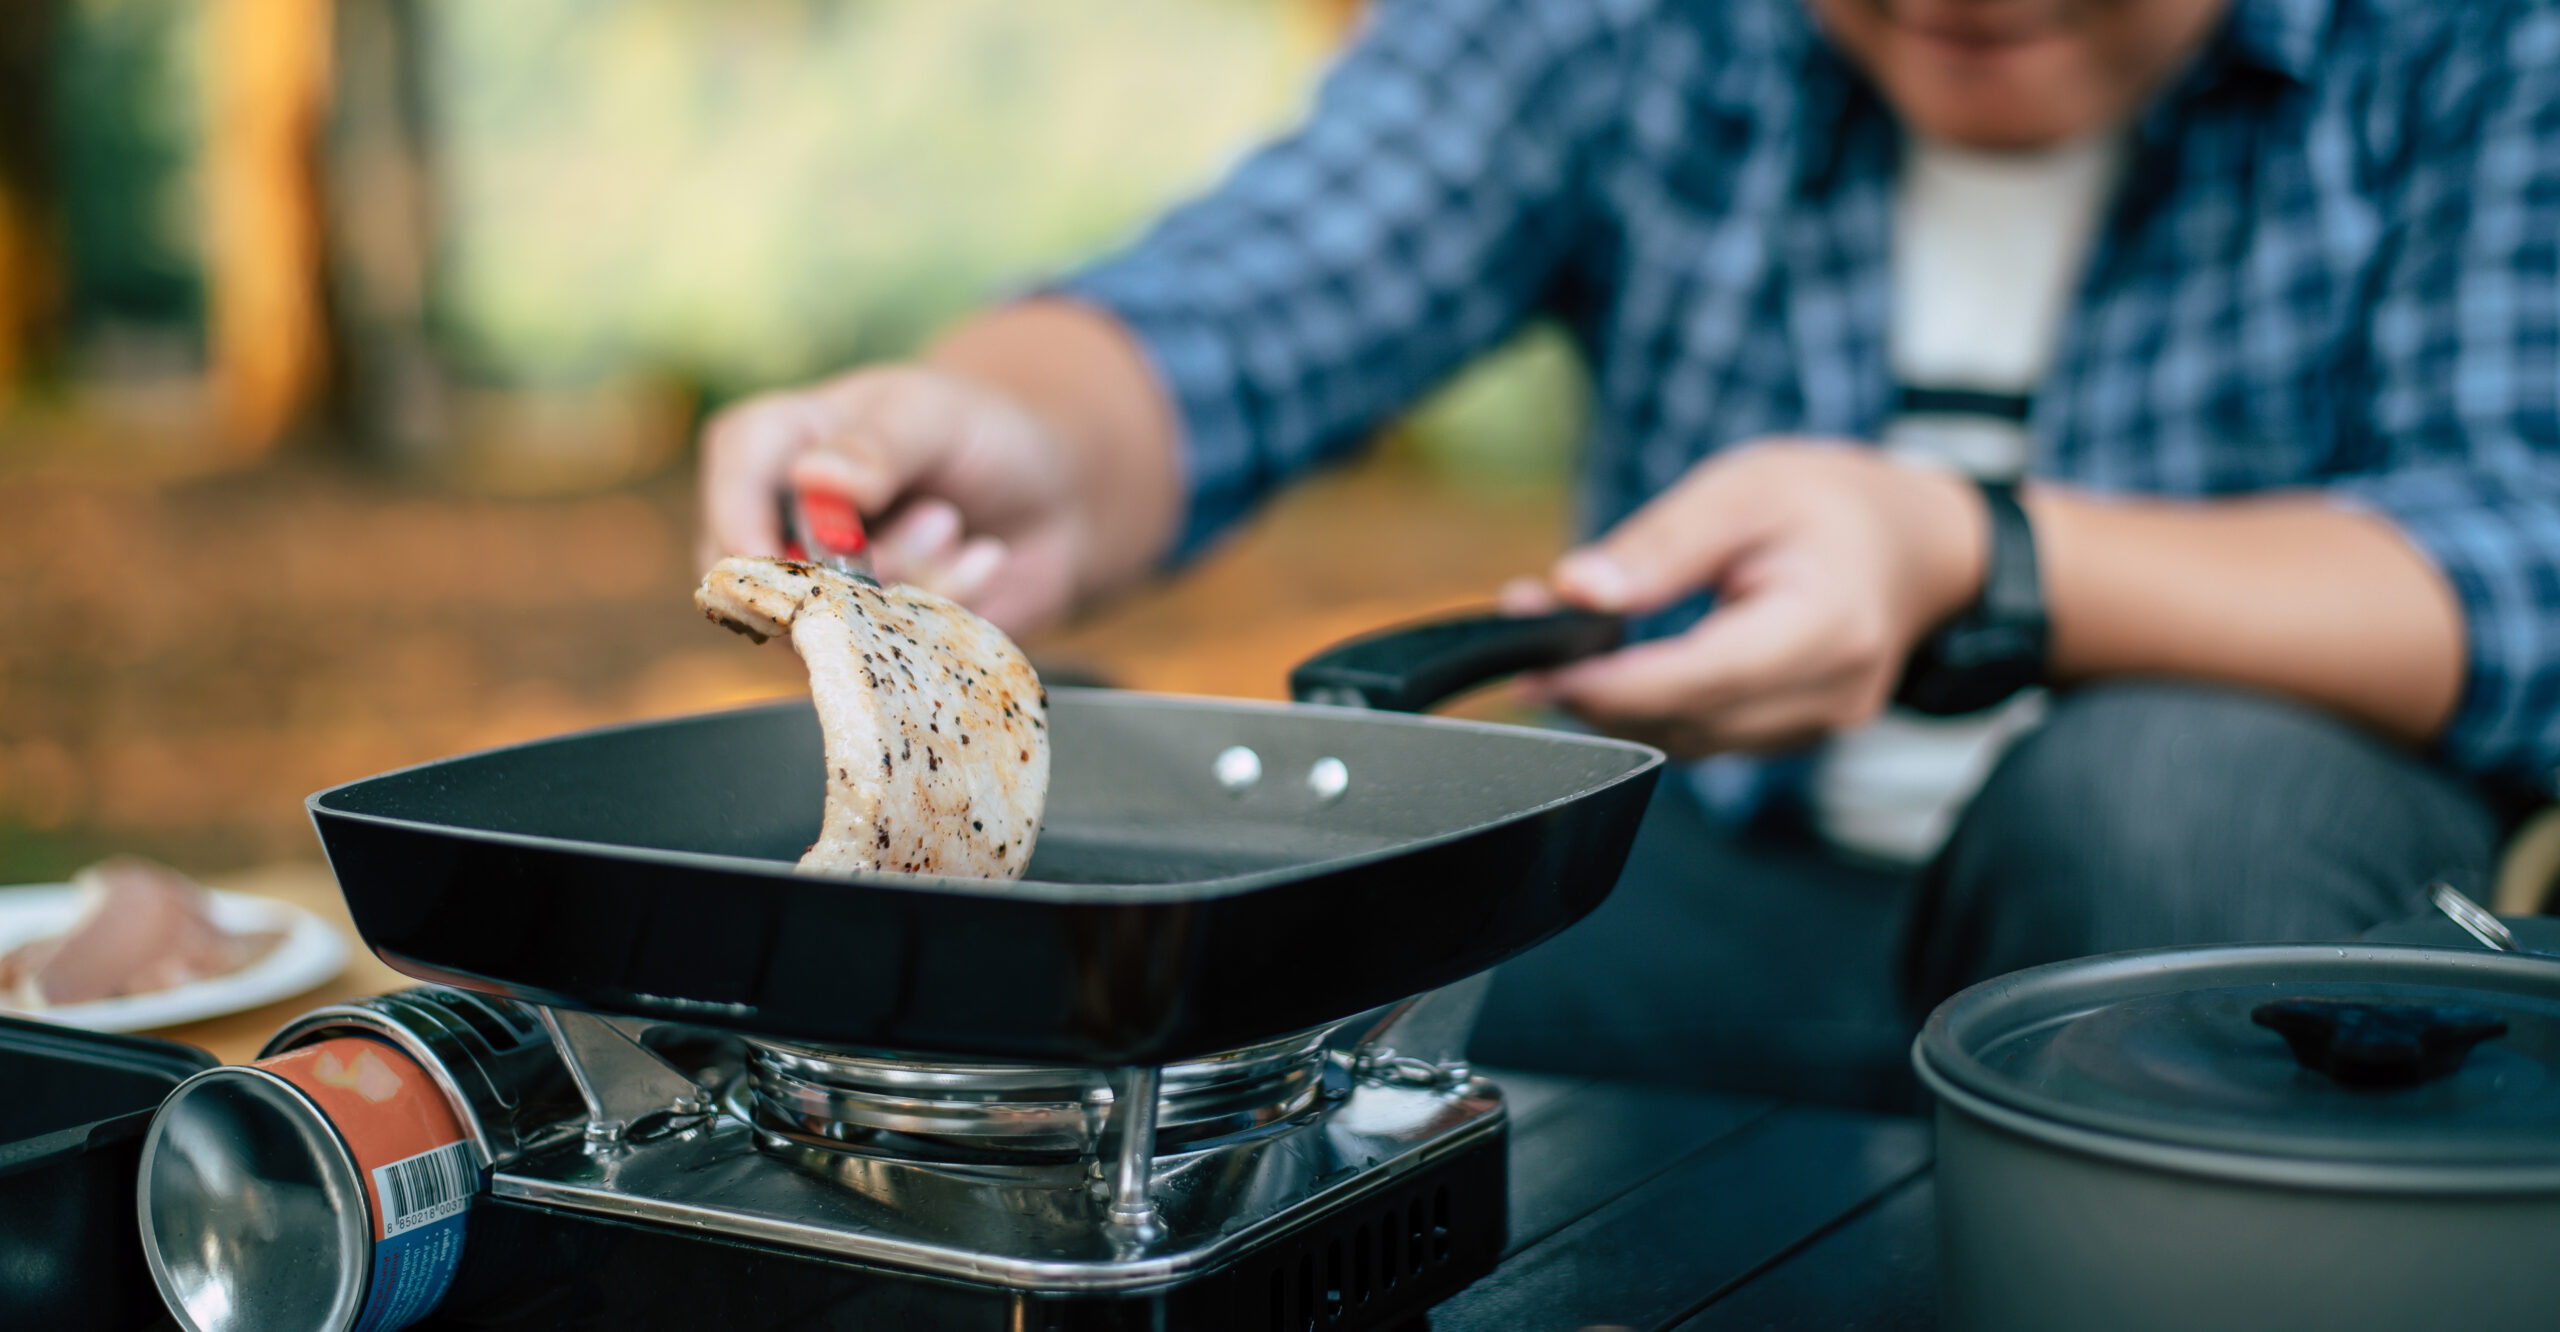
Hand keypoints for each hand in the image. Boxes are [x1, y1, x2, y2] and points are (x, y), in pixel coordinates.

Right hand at [698, 364, 1083, 635]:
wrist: (1053, 499)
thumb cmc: (982, 435)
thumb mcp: (937, 416)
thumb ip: (881, 445)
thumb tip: (814, 476)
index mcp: (777, 441)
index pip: (732, 486)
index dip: (747, 530)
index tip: (801, 560)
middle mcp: (781, 521)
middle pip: (764, 579)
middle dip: (865, 566)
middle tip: (942, 516)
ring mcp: (822, 588)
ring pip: (835, 623)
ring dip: (918, 583)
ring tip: (958, 528)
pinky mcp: (867, 638)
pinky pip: (888, 653)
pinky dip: (946, 612)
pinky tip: (982, 562)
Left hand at [1504, 441, 1988, 755]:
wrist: (1921, 546)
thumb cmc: (1837, 505)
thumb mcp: (1744, 490)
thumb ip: (1661, 546)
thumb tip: (1578, 590)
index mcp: (1826, 628)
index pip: (1696, 680)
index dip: (1605, 684)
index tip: (1535, 666)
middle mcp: (1828, 696)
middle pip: (1684, 721)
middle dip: (1594, 691)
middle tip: (1529, 641)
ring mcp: (1815, 728)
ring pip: (1688, 741)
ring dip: (1617, 704)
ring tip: (1566, 647)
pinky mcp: (1794, 736)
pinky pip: (1708, 737)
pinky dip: (1656, 708)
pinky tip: (1620, 669)